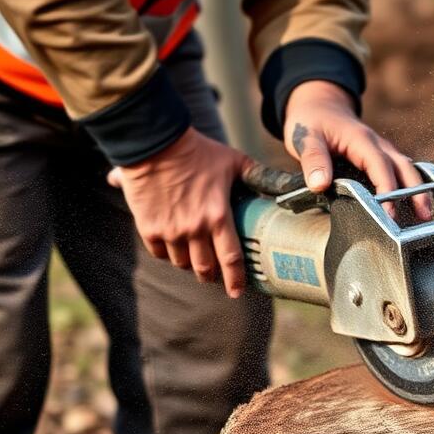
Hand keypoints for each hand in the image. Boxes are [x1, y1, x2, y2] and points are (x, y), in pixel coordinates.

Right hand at [108, 127, 253, 296]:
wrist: (155, 142)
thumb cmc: (198, 150)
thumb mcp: (235, 161)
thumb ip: (258, 176)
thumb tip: (284, 184)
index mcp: (218, 216)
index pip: (231, 259)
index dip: (235, 279)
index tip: (237, 292)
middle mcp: (194, 229)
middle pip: (205, 268)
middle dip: (212, 277)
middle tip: (215, 278)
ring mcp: (170, 231)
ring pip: (182, 263)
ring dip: (190, 264)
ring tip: (194, 257)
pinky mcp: (148, 227)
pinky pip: (160, 253)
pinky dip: (168, 253)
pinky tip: (173, 246)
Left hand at [285, 80, 431, 220]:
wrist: (319, 105)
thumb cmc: (312, 121)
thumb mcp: (305, 137)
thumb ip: (313, 160)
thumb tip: (320, 184)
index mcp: (362, 140)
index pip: (381, 167)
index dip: (387, 190)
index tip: (390, 214)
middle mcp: (378, 145)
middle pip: (405, 168)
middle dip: (417, 192)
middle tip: (425, 217)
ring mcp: (382, 151)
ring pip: (407, 170)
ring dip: (418, 191)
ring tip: (425, 216)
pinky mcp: (380, 157)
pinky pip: (399, 172)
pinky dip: (409, 187)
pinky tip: (413, 206)